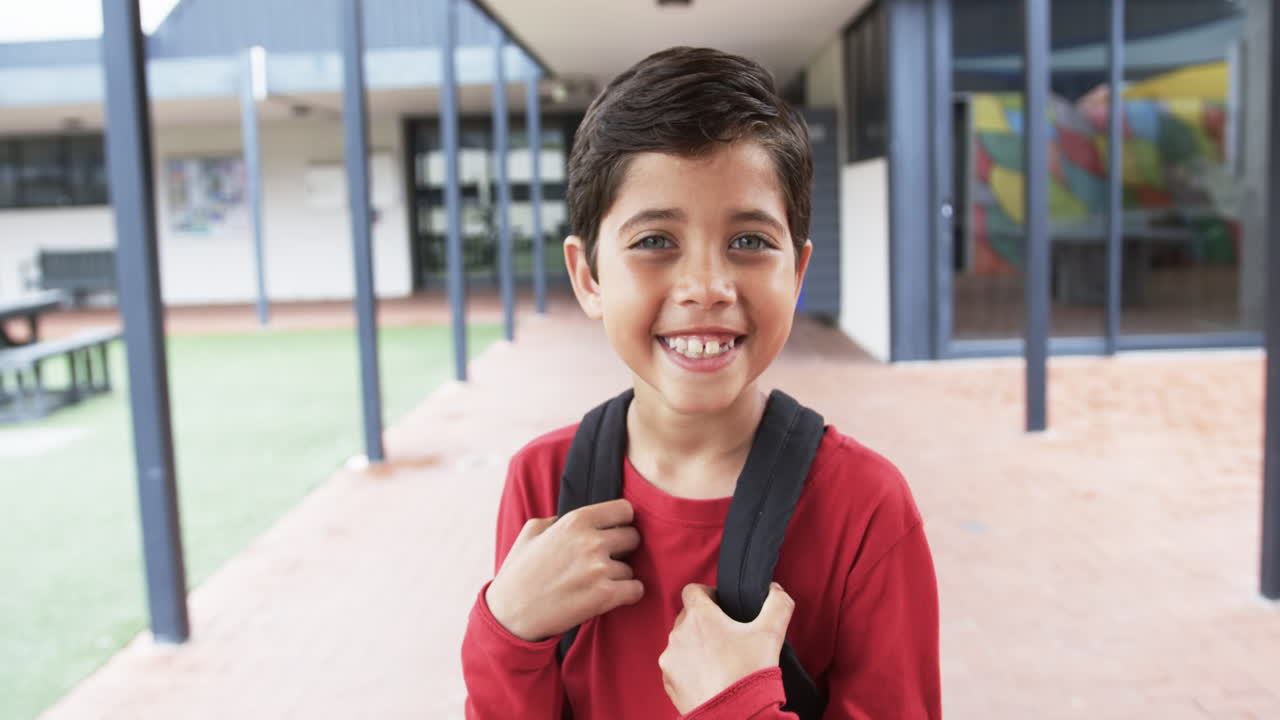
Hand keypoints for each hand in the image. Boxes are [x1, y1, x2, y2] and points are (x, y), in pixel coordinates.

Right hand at [486, 498, 643, 641]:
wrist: (510, 615)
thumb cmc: (519, 573)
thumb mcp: (532, 532)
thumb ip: (560, 519)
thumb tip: (583, 519)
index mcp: (575, 520)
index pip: (624, 509)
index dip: (621, 522)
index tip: (614, 533)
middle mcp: (591, 541)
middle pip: (634, 537)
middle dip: (623, 549)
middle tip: (605, 561)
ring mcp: (599, 569)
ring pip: (631, 568)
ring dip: (619, 577)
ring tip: (594, 584)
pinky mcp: (605, 596)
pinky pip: (636, 589)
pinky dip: (628, 594)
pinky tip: (611, 596)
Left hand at [659, 582, 794, 714]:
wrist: (735, 716)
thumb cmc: (749, 674)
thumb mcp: (771, 634)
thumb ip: (777, 604)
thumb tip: (775, 590)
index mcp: (699, 616)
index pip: (693, 590)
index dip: (709, 594)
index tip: (723, 607)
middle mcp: (678, 634)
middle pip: (688, 616)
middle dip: (705, 622)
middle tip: (728, 636)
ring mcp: (670, 659)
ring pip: (681, 642)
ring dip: (696, 645)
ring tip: (720, 660)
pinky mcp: (668, 681)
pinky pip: (677, 666)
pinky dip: (690, 667)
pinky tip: (710, 677)